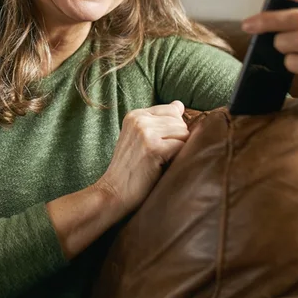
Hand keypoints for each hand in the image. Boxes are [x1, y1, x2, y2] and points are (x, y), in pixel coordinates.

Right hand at [94, 101, 188, 215]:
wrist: (113, 193)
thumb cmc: (130, 170)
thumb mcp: (139, 139)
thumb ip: (158, 121)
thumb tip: (180, 104)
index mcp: (135, 115)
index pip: (172, 110)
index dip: (174, 130)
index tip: (161, 145)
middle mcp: (139, 119)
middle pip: (180, 122)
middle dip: (178, 141)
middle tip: (161, 158)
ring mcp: (145, 132)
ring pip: (184, 133)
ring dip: (179, 150)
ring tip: (162, 162)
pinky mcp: (152, 147)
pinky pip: (182, 146)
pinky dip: (178, 159)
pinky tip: (163, 167)